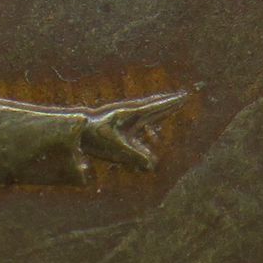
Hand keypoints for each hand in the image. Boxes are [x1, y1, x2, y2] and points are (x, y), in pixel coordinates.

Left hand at [80, 87, 196, 170]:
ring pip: (146, 116)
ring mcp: (123, 119)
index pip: (156, 108)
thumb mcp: (118, 149)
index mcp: (132, 115)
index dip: (171, 103)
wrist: (78, 133)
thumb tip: (151, 166)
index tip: (184, 96)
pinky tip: (150, 135)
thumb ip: (136, 157)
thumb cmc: (97, 138)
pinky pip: (137, 126)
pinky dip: (146, 126)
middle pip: (154, 107)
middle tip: (181, 96)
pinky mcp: (118, 126)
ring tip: (167, 110)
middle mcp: (129, 114)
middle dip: (168, 104)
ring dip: (157, 114)